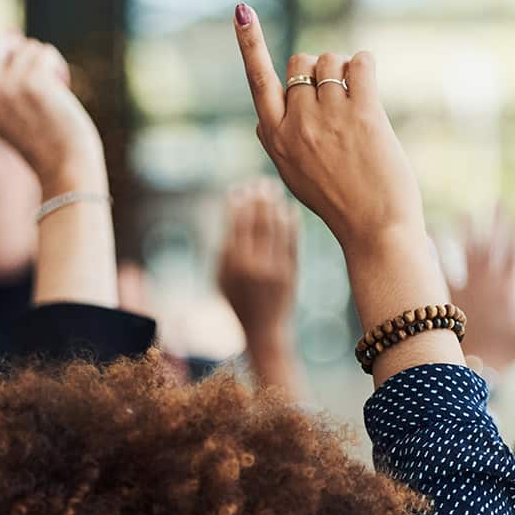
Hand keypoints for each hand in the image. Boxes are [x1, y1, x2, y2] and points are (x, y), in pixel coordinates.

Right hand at [0, 0, 103, 195]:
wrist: (64, 165)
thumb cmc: (42, 138)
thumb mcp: (10, 109)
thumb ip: (0, 79)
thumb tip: (4, 38)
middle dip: (16, 47)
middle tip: (31, 78)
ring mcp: (4, 88)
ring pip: (24, 45)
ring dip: (41, 62)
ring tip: (48, 96)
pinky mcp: (30, 82)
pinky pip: (44, 53)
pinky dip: (57, 67)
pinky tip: (59, 93)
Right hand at [217, 179, 300, 342]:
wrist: (263, 330)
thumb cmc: (237, 302)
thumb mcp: (220, 278)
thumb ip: (224, 249)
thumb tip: (232, 214)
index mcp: (232, 264)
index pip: (235, 224)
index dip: (238, 203)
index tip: (239, 189)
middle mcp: (253, 264)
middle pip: (258, 221)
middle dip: (259, 198)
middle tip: (260, 183)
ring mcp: (275, 267)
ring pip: (277, 227)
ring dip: (275, 205)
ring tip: (273, 190)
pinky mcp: (292, 271)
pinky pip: (293, 240)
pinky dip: (291, 222)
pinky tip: (288, 209)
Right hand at [234, 5, 452, 383]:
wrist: (374, 230)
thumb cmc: (338, 204)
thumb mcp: (293, 176)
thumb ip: (278, 143)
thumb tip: (262, 119)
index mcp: (274, 138)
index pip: (257, 80)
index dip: (250, 43)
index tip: (242, 11)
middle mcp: (295, 123)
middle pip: (301, 62)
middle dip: (319, 70)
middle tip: (338, 101)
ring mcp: (327, 116)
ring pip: (330, 60)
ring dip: (344, 70)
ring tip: (356, 104)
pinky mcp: (362, 113)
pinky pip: (360, 63)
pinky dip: (366, 67)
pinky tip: (370, 87)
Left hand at [446, 205, 514, 374]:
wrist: (477, 369)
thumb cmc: (507, 353)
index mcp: (508, 289)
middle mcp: (486, 284)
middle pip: (491, 246)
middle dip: (495, 223)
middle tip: (496, 201)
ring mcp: (466, 289)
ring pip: (465, 254)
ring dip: (464, 232)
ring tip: (463, 213)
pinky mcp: (448, 299)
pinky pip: (439, 272)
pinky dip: (435, 255)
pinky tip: (430, 238)